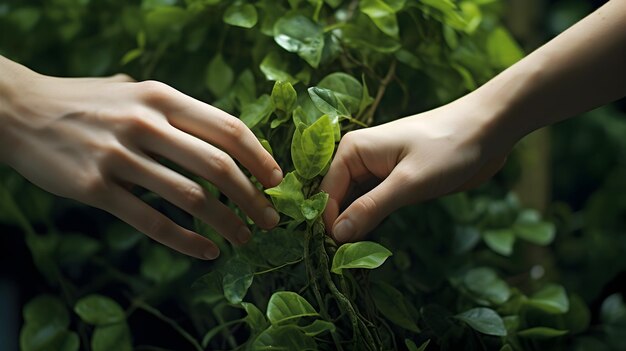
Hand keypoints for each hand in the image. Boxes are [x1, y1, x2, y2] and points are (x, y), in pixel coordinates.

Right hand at [3, 71, 281, 259]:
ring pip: (190, 197)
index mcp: (161, 96)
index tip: (276, 181)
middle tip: (269, 219)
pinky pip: (151, 221)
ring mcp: (118, 156)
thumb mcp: (133, 89)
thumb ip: (174, 109)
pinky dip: (186, 240)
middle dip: (253, 198)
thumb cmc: (85, 102)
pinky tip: (206, 250)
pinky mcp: (95, 188)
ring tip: (243, 238)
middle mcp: (145, 123)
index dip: (260, 158)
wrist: (18, 110)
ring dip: (226, 223)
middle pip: (218, 166)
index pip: (228, 128)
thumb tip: (219, 133)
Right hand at [320, 100, 509, 241]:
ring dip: (355, 228)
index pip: (326, 194)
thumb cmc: (448, 148)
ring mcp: (375, 170)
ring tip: (355, 257)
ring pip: (353, 205)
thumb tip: (337, 235)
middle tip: (346, 262)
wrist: (488, 129)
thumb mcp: (409, 182)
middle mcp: (358, 159)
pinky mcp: (393, 181)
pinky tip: (369, 243)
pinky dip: (370, 222)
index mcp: (352, 150)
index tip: (337, 257)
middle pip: (336, 200)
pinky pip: (372, 205)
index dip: (328, 225)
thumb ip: (371, 208)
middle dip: (340, 228)